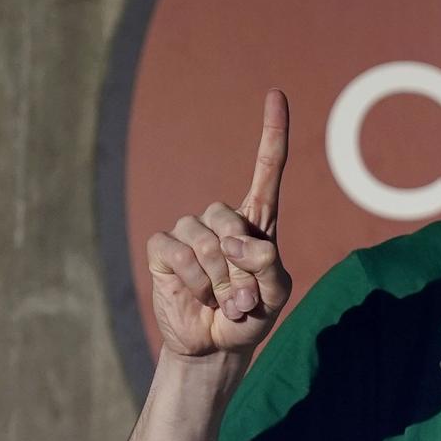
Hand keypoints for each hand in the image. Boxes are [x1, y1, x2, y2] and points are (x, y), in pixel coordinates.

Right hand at [145, 90, 292, 360]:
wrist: (215, 345)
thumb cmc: (250, 316)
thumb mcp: (275, 295)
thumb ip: (268, 266)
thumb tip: (236, 242)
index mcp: (258, 223)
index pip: (267, 170)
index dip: (272, 133)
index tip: (276, 94)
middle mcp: (223, 220)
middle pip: (229, 217)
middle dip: (238, 263)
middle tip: (243, 295)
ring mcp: (191, 231)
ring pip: (203, 238)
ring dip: (216, 277)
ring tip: (222, 300)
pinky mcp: (164, 248)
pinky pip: (176, 249)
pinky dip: (191, 277)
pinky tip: (196, 294)